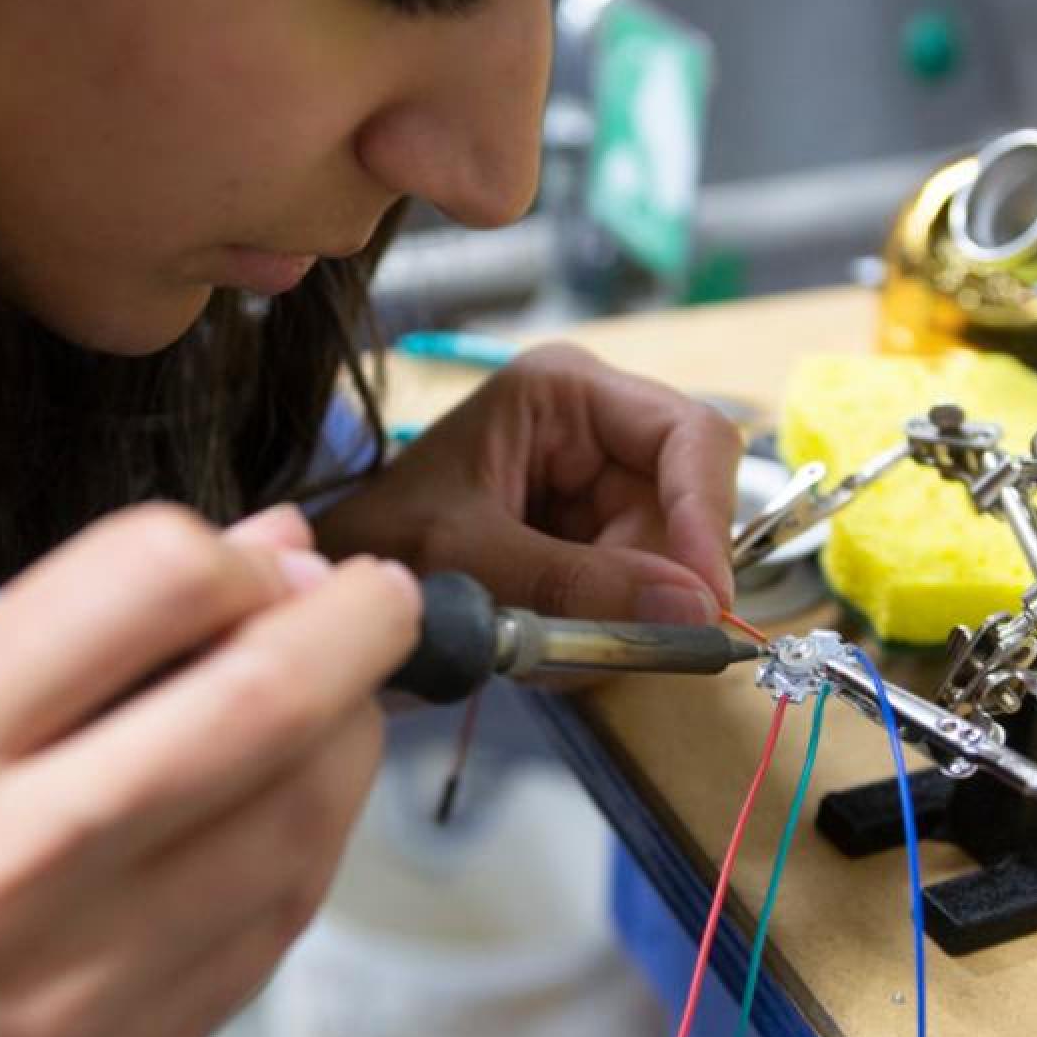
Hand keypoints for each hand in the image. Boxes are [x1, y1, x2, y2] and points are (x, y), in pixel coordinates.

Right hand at [0, 503, 419, 1036]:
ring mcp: (82, 983)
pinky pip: (283, 920)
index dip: (229, 549)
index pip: (140, 584)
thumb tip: (251, 556)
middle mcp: (4, 870)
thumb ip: (62, 633)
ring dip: (350, 730)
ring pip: (304, 819)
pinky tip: (290, 792)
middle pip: (260, 704)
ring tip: (331, 693)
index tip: (257, 553)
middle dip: (354, 624)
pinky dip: (312, 832)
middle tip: (373, 600)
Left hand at [318, 343, 741, 623]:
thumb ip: (574, 582)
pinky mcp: (591, 545)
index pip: (688, 436)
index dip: (706, 516)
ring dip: (617, 620)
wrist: (330, 593)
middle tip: (596, 642)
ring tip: (536, 643)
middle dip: (647, 585)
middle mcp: (595, 431)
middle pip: (682, 512)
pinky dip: (599, 634)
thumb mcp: (465, 558)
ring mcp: (597, 490)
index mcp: (565, 393)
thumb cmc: (376, 544)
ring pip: (665, 568)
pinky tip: (538, 642)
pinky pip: (636, 598)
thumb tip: (693, 604)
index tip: (704, 600)